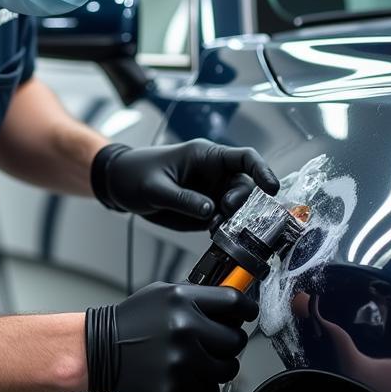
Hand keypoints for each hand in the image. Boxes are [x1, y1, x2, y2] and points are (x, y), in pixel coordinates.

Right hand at [84, 281, 258, 391]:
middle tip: (214, 341)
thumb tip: (232, 304)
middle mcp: (184, 330)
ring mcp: (181, 363)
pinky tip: (184, 374)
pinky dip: (201, 386)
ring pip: (228, 369)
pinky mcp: (176, 390)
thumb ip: (199, 297)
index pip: (234, 302)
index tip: (247, 314)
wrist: (99, 350)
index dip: (247, 308)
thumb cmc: (132, 322)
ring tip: (197, 358)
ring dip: (218, 365)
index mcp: (181, 301)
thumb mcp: (163, 294)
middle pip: (235, 339)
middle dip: (228, 340)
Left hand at [91, 139, 279, 230]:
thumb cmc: (135, 174)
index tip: (272, 188)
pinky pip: (222, 221)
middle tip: (225, 214)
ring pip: (236, 208)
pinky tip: (212, 234)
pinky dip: (222, 230)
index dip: (262, 170)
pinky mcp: (204, 210)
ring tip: (214, 228)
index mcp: (206, 157)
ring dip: (232, 220)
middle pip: (244, 188)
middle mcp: (214, 174)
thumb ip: (183, 199)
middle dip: (242, 203)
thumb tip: (210, 211)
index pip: (244, 158)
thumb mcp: (156, 187)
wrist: (119, 185)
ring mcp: (210, 193)